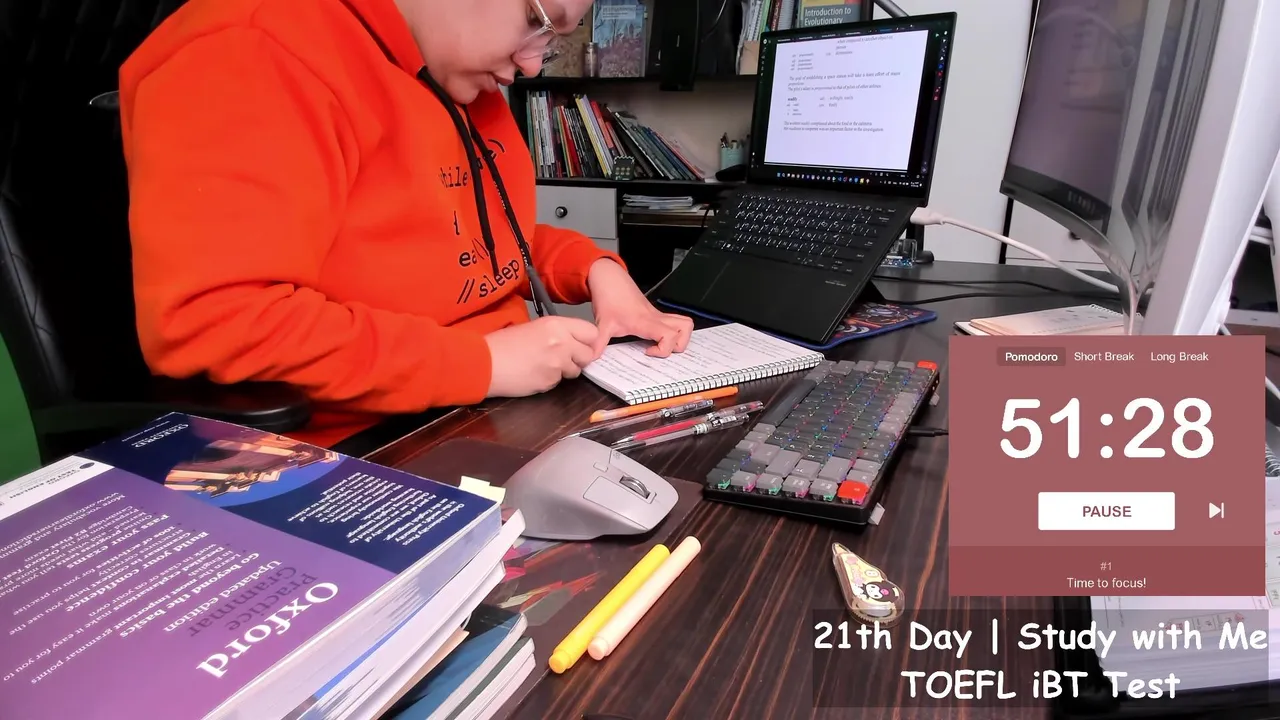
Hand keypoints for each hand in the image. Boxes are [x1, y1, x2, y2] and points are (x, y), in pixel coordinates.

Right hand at [484, 316, 600, 396]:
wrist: (484, 362)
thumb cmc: (502, 343)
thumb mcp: (533, 327)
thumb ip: (558, 333)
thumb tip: (573, 342)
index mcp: (557, 325)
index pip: (592, 333)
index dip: (588, 341)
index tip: (581, 345)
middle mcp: (562, 343)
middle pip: (589, 354)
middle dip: (579, 358)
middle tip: (565, 358)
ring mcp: (557, 364)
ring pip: (575, 371)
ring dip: (565, 370)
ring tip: (544, 365)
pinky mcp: (550, 382)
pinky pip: (558, 382)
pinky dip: (550, 379)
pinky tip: (534, 374)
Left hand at [587, 259, 692, 356]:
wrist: (609, 279)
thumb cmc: (609, 298)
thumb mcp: (602, 324)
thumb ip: (598, 343)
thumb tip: (592, 358)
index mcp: (645, 321)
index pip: (669, 336)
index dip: (663, 350)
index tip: (647, 352)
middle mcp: (655, 317)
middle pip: (685, 328)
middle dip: (678, 345)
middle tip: (660, 350)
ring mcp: (658, 314)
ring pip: (685, 322)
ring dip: (681, 336)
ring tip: (664, 345)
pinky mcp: (656, 313)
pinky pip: (675, 321)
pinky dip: (674, 331)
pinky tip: (658, 338)